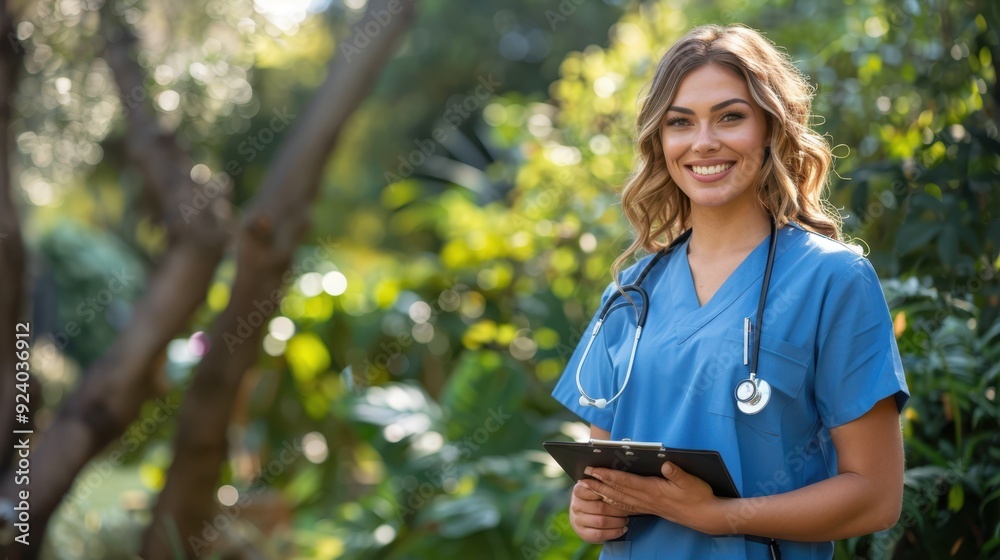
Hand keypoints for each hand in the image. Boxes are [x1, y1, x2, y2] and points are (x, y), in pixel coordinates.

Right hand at [569, 479, 629, 542]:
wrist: (582, 517)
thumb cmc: (593, 499)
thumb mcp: (594, 489)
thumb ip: (601, 484)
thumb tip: (612, 476)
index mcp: (578, 491)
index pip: (592, 488)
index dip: (607, 492)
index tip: (618, 494)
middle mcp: (575, 505)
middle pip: (600, 507)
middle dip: (617, 510)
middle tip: (627, 510)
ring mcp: (577, 520)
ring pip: (601, 522)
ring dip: (617, 522)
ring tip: (625, 520)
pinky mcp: (582, 533)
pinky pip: (600, 534)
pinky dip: (614, 533)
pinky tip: (622, 529)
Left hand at [580, 462, 725, 534]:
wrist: (705, 516)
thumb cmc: (699, 496)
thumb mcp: (692, 481)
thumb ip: (678, 473)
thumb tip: (666, 463)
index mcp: (654, 489)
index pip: (626, 481)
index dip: (609, 476)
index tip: (594, 470)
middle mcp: (647, 499)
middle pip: (618, 491)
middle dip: (599, 484)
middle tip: (582, 478)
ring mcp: (647, 505)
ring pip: (619, 500)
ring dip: (602, 494)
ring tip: (589, 488)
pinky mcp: (650, 509)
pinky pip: (627, 507)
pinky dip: (614, 503)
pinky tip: (607, 500)